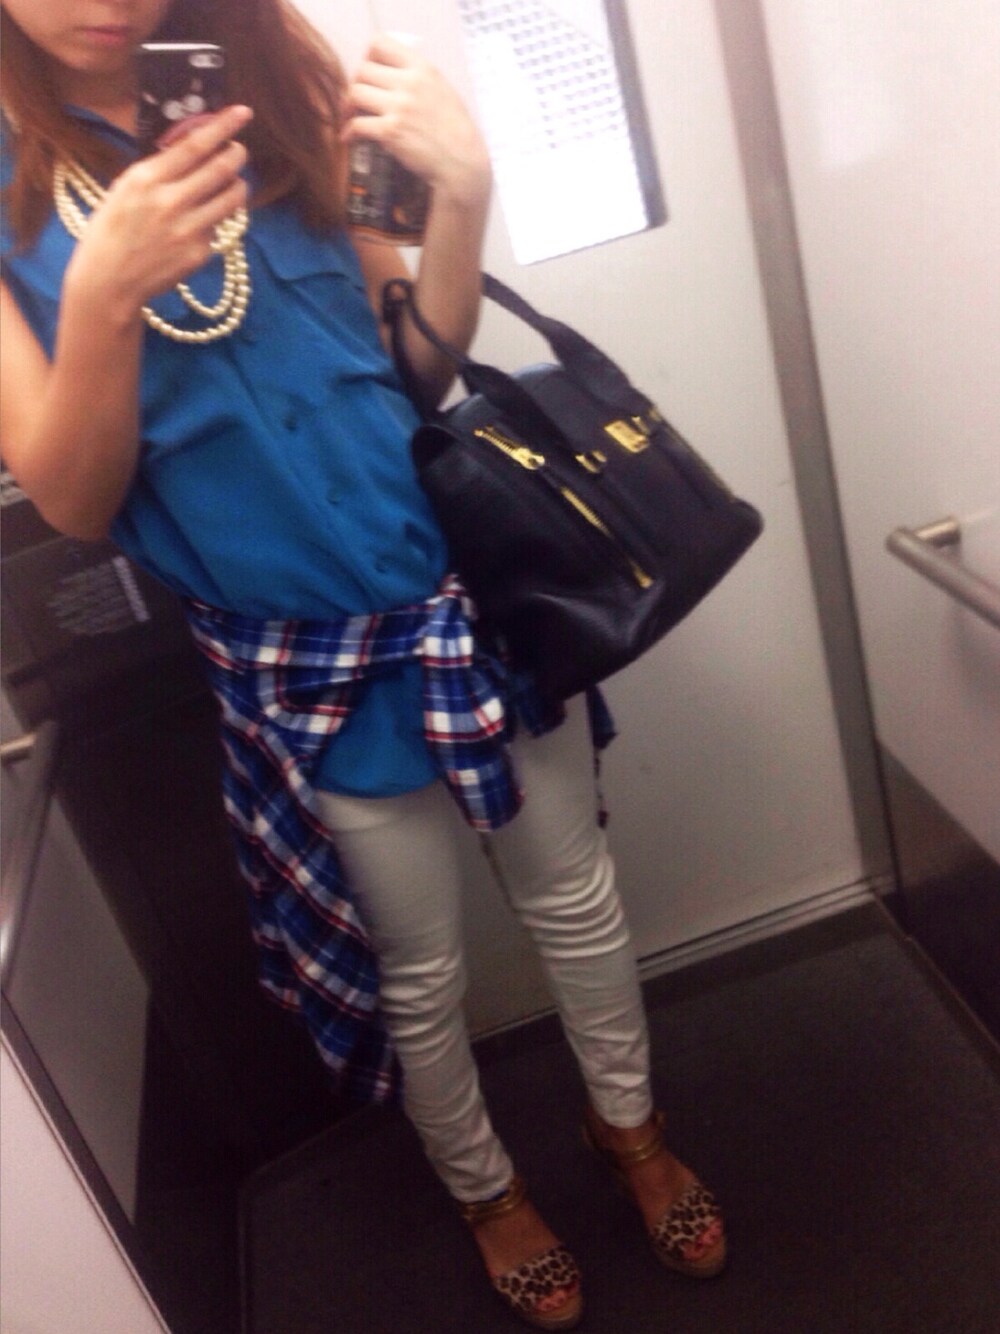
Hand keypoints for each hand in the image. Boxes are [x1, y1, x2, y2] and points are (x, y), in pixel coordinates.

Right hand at [63, 105, 252, 317]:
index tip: (243, 113)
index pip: (194, 145)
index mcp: (147, 179)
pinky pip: (218, 227)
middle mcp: (171, 201)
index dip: (222, 126)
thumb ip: (158, 170)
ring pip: (231, 198)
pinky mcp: (200, 253)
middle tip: (239, 150)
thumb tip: (193, 149)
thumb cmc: (112, 229)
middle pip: (220, 169)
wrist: (109, 281)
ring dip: (238, 185)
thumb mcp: (125, 188)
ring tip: (233, 182)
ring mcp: (189, 229)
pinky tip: (202, 222)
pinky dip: (216, 219)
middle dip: (236, 154)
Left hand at [341, 35, 490, 208]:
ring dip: (350, 106)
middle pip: (362, 70)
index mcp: (422, 68)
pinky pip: (357, 124)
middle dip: (357, 85)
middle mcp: (410, 83)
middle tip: (358, 100)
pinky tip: (351, 138)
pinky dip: (350, 132)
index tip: (369, 71)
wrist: (462, 162)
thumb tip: (391, 71)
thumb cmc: (454, 130)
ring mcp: (400, 107)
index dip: (368, 56)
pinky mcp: (391, 131)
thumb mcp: (442, 89)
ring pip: (355, 93)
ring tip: (354, 117)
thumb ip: (417, 76)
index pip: (381, 43)